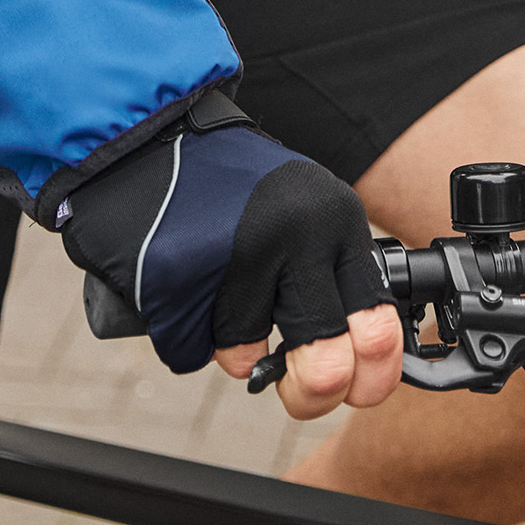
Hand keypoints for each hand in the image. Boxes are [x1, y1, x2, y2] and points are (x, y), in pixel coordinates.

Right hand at [60, 94, 401, 404]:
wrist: (144, 132)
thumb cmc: (225, 181)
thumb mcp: (303, 210)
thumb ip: (331, 275)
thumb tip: (359, 366)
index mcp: (337, 220)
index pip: (379, 329)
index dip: (370, 380)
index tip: (353, 388)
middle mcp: (296, 236)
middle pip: (324, 365)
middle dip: (308, 392)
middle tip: (291, 385)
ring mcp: (236, 256)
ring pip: (245, 360)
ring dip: (228, 347)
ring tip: (214, 293)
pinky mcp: (179, 276)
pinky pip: (190, 350)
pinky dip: (182, 335)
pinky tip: (179, 290)